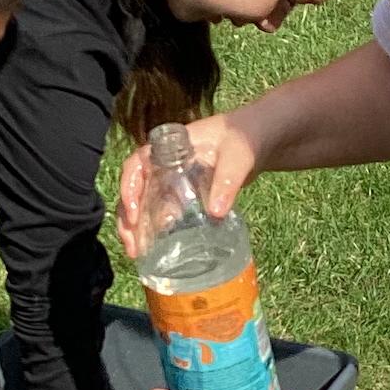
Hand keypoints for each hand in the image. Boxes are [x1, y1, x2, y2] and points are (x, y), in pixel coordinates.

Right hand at [116, 112, 264, 257]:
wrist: (262, 139)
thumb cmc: (246, 137)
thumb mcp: (238, 155)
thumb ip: (228, 179)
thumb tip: (215, 212)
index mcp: (169, 148)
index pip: (136, 165)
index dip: (128, 188)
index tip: (133, 213)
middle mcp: (164, 165)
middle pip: (135, 190)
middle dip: (128, 219)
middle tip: (133, 246)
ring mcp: (173, 181)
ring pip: (145, 203)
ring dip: (137, 228)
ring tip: (137, 253)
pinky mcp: (185, 195)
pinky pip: (164, 211)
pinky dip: (157, 229)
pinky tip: (158, 250)